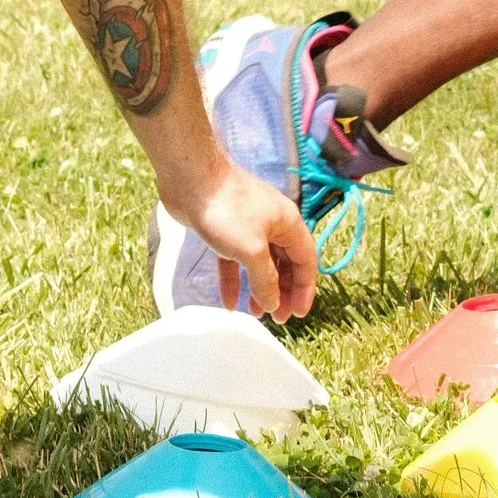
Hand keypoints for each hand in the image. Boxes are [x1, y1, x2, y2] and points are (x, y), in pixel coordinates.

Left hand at [156, 153, 319, 323]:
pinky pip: (234, 261)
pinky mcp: (224, 230)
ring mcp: (247, 226)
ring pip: (260, 264)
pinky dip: (234, 280)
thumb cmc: (227, 210)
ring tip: (255, 314)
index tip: (297, 314)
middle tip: (277, 318)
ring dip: (259, 289)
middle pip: (284, 264)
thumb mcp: (252, 250)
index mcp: (287, 223)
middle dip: (282, 292)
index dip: (304, 289)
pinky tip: (228, 302)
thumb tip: (273, 304)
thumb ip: (265, 280)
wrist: (191, 179)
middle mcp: (271, 224)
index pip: (306, 261)